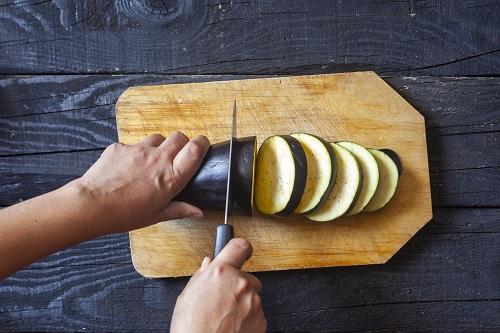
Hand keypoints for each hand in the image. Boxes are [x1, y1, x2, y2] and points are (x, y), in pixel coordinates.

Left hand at [72, 132, 209, 233]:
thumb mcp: (156, 216)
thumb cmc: (124, 214)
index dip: (202, 143)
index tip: (202, 146)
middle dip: (181, 144)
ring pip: (157, 138)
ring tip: (149, 162)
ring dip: (158, 147)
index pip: (195, 148)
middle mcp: (158, 159)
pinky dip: (134, 153)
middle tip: (175, 157)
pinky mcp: (121, 147)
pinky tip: (127, 168)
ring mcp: (139, 150)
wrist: (92, 205)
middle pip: (179, 137)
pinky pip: (133, 144)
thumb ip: (180, 210)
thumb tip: (197, 212)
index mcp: (171, 177)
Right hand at [171, 238, 265, 332]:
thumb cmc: (191, 327)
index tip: (240, 250)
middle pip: (247, 276)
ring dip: (242, 303)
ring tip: (223, 317)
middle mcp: (241, 284)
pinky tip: (231, 325)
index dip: (240, 247)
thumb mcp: (188, 295)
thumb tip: (208, 265)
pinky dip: (247, 318)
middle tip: (222, 299)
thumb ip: (202, 276)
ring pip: (252, 296)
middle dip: (238, 285)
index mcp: (222, 272)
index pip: (240, 246)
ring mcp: (254, 302)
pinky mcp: (261, 319)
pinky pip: (256, 313)